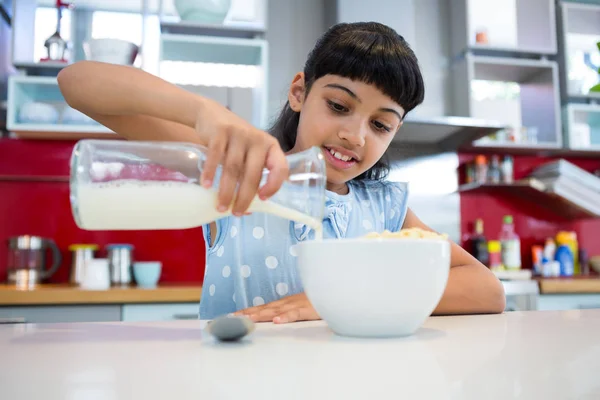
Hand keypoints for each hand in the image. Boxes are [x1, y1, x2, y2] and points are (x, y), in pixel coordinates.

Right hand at [195, 99, 288, 215]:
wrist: (211, 115)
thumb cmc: (233, 143)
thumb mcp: (246, 156)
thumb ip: (249, 178)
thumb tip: (247, 211)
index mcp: (270, 146)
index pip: (280, 167)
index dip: (274, 185)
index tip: (263, 199)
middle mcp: (258, 139)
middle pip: (253, 173)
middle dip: (245, 197)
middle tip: (236, 213)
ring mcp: (240, 133)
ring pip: (234, 168)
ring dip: (227, 191)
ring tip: (221, 206)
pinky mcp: (221, 131)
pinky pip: (216, 156)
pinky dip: (211, 173)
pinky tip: (206, 186)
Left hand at [233, 293, 320, 323]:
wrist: (333, 292)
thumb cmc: (317, 302)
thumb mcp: (300, 307)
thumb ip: (288, 312)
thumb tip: (275, 319)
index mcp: (284, 303)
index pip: (263, 307)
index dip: (248, 311)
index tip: (233, 315)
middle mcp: (286, 303)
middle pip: (264, 309)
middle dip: (248, 313)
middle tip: (232, 318)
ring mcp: (296, 305)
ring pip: (276, 310)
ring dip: (261, 315)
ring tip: (248, 319)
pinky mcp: (307, 309)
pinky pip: (295, 313)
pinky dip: (285, 317)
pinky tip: (277, 321)